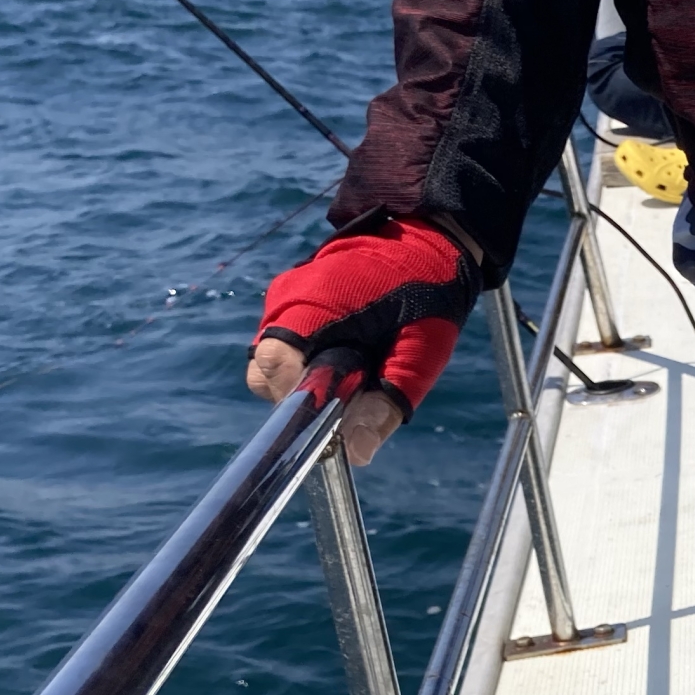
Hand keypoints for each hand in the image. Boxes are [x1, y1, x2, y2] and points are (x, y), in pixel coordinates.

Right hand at [248, 217, 478, 464]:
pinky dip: (311, 362)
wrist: (424, 241)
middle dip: (305, 396)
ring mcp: (283, 299)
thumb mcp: (420, 356)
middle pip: (266, 373)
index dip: (300, 402)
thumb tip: (355, 452)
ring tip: (357, 370)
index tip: (332, 421)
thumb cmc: (428, 296)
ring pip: (273, 364)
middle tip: (353, 394)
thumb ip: (386, 402)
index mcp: (314, 304)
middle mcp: (286, 300)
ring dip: (309, 380)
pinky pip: (286, 347)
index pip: (274, 367)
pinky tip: (349, 355)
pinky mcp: (288, 303)